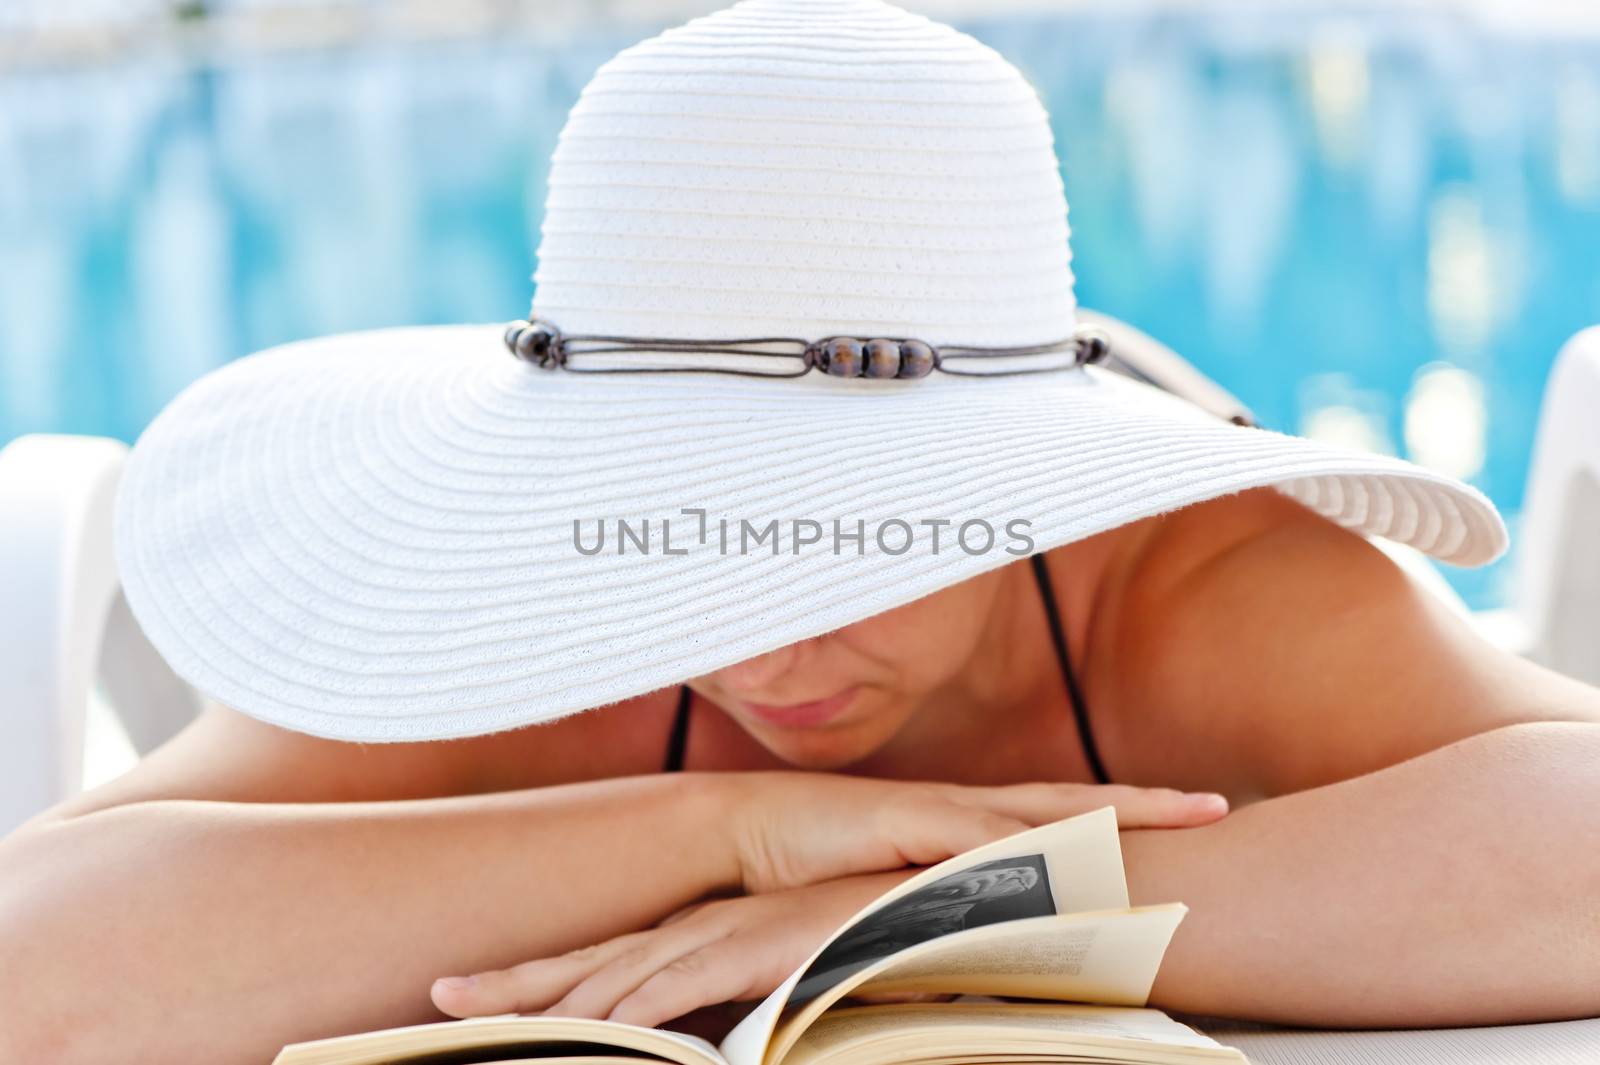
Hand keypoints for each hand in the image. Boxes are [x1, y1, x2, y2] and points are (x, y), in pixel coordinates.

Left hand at [432, 872, 908, 1027]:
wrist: (920, 892)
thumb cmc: (856, 939)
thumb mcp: (784, 985)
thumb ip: (745, 1012)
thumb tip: (702, 1046)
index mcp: (701, 938)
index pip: (606, 964)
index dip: (541, 980)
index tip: (474, 997)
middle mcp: (698, 931)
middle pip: (592, 964)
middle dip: (516, 984)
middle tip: (440, 998)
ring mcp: (720, 935)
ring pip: (619, 977)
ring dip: (552, 1002)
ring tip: (480, 1019)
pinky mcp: (751, 948)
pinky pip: (678, 984)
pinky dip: (633, 1008)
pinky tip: (594, 1028)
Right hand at [719, 773, 1228, 893]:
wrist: (738, 833)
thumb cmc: (807, 868)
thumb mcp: (887, 903)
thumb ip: (937, 919)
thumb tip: (980, 956)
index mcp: (961, 826)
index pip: (1055, 821)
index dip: (1120, 818)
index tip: (1185, 818)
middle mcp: (960, 811)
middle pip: (1069, 803)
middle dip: (1143, 804)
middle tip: (1215, 805)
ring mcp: (935, 812)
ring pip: (1039, 811)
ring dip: (1105, 815)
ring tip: (1171, 814)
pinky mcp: (901, 820)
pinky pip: (976, 835)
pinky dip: (1026, 844)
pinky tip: (1074, 851)